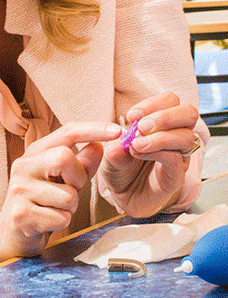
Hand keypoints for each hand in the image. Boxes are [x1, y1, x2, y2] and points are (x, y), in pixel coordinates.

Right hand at [0, 122, 121, 258]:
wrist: (12, 232)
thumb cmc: (42, 202)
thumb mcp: (64, 179)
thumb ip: (82, 164)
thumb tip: (98, 146)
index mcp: (35, 153)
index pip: (67, 132)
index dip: (93, 129)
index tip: (117, 131)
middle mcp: (23, 166)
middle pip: (64, 157)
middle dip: (78, 178)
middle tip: (70, 189)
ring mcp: (19, 189)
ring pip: (68, 195)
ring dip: (71, 207)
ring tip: (56, 208)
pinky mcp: (21, 214)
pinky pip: (61, 218)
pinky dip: (62, 222)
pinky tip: (48, 221)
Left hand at [100, 92, 199, 217]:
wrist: (122, 196)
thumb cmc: (120, 168)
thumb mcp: (110, 152)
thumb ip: (115, 145)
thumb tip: (120, 138)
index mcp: (161, 124)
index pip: (171, 101)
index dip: (153, 104)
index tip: (131, 115)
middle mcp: (174, 137)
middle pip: (188, 113)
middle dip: (164, 116)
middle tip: (140, 127)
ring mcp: (178, 156)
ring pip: (186, 137)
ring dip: (159, 137)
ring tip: (136, 144)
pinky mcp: (176, 175)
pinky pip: (176, 159)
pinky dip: (157, 153)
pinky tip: (139, 154)